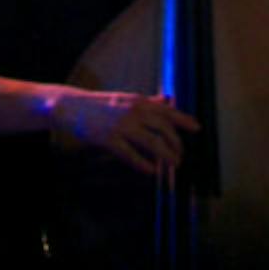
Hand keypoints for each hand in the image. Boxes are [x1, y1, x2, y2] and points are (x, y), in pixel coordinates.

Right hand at [49, 88, 199, 175]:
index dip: (184, 120)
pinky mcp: (108, 139)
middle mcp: (134, 111)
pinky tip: (151, 171)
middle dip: (176, 143)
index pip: (168, 111)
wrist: (71, 107)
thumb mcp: (126, 98)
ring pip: (151, 141)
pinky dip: (143, 163)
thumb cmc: (100, 104)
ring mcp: (121, 125)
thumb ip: (148, 102)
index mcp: (139, 101)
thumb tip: (168, 100)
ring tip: (174, 164)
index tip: (197, 128)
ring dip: (166, 154)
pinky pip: (130, 154)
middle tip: (181, 155)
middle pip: (164, 128)